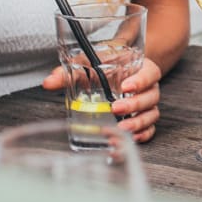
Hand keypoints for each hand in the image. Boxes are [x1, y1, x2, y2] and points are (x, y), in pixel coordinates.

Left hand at [42, 57, 161, 143]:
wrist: (120, 69)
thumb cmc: (109, 65)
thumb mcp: (91, 63)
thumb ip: (72, 71)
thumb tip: (49, 81)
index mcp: (142, 69)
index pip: (150, 73)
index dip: (141, 81)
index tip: (125, 87)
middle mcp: (148, 88)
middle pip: (151, 96)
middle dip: (134, 104)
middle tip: (115, 108)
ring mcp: (147, 105)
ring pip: (151, 114)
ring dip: (138, 123)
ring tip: (121, 129)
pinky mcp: (144, 119)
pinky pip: (150, 129)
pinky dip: (143, 135)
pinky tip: (131, 139)